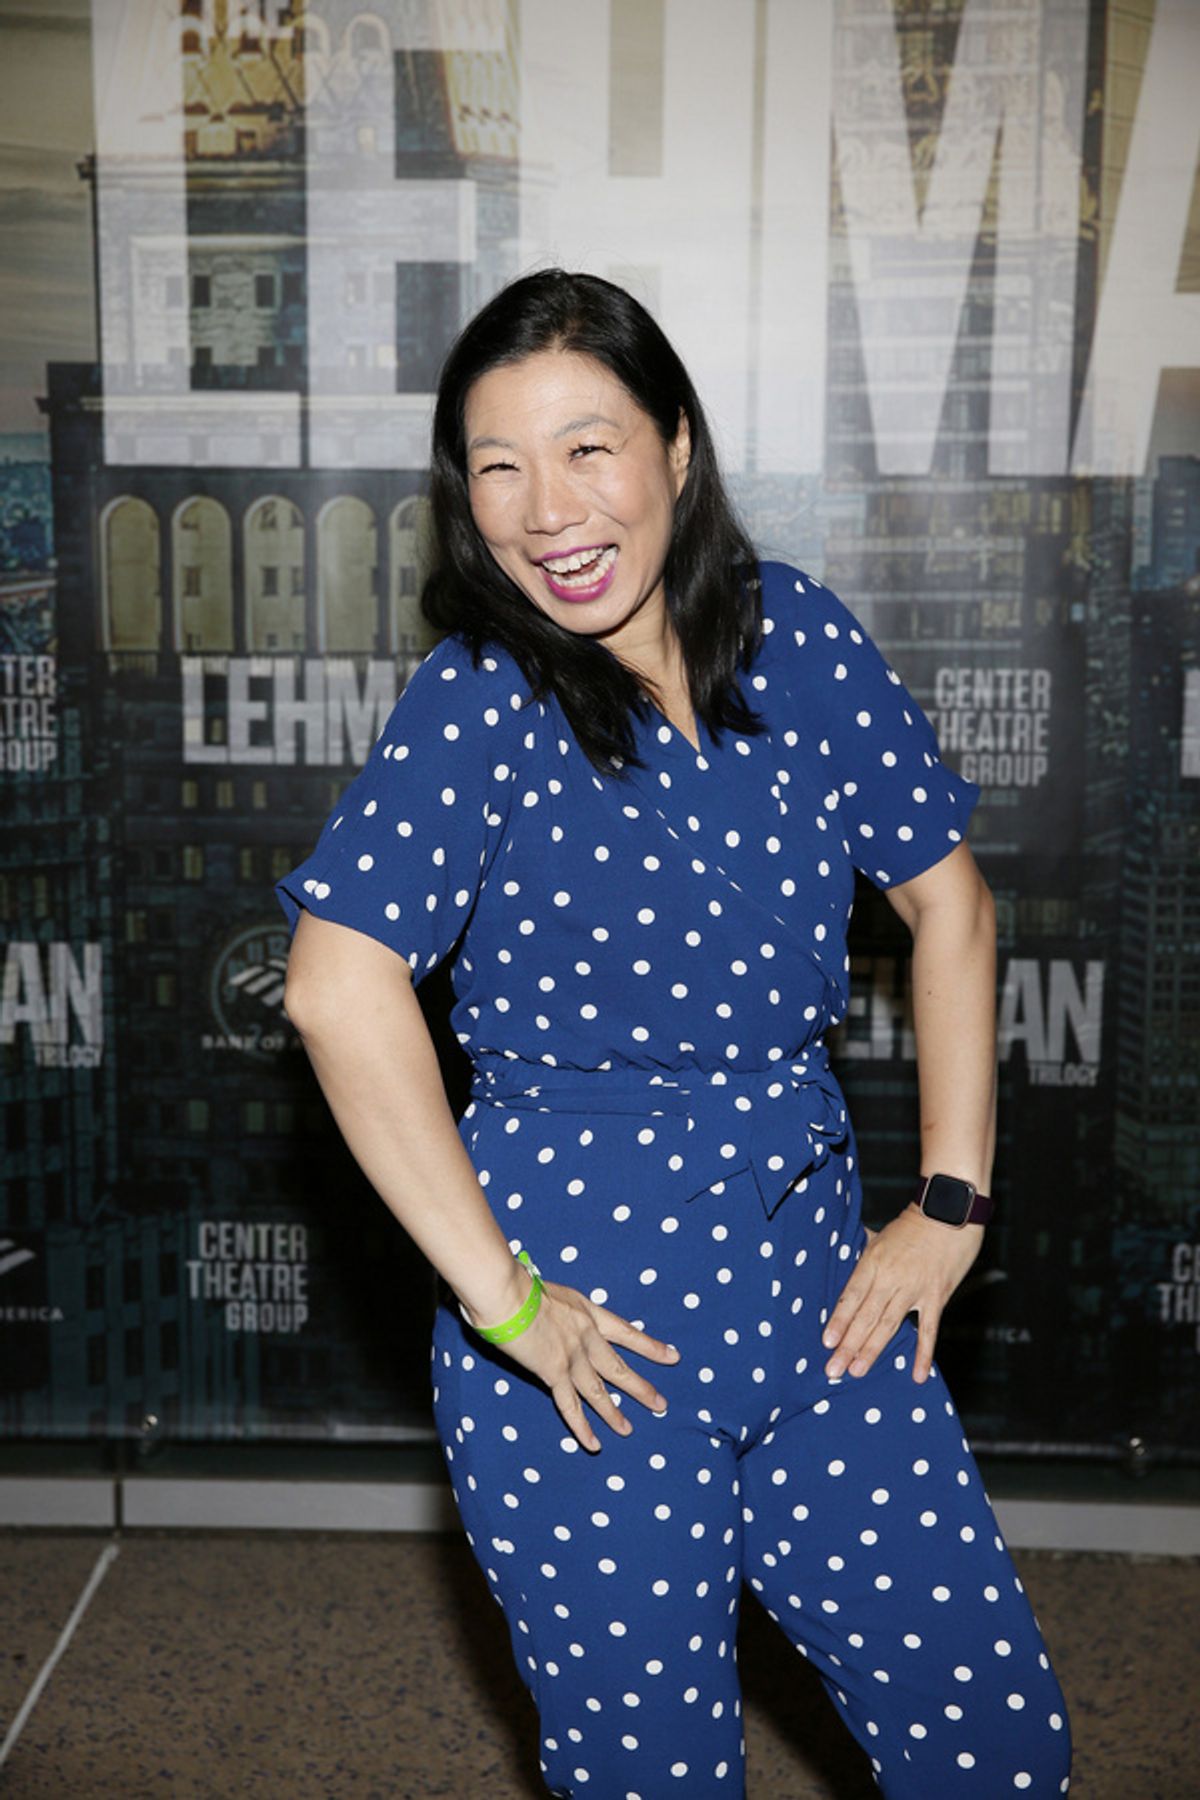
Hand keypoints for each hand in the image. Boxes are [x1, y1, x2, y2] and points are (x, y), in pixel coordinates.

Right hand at [499, 1279, 680, 1451]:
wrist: (506, 1293)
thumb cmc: (516, 1284)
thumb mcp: (549, 1292)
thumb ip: (555, 1310)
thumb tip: (547, 1318)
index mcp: (587, 1311)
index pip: (626, 1332)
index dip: (649, 1346)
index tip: (672, 1357)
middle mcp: (586, 1335)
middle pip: (618, 1367)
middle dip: (640, 1388)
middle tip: (660, 1405)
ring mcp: (572, 1356)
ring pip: (599, 1392)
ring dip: (614, 1414)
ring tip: (628, 1430)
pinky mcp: (553, 1373)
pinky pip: (571, 1406)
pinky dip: (582, 1427)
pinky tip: (594, 1443)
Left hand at [822, 1206, 983, 1383]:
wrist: (950, 1211)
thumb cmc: (913, 1224)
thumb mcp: (880, 1236)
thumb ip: (863, 1255)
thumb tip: (842, 1261)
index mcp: (873, 1261)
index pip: (851, 1296)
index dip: (838, 1320)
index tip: (827, 1342)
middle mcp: (891, 1277)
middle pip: (865, 1317)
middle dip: (848, 1345)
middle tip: (834, 1370)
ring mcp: (915, 1289)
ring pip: (889, 1325)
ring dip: (872, 1350)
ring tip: (857, 1371)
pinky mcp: (937, 1296)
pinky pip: (929, 1330)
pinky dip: (923, 1354)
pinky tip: (916, 1375)